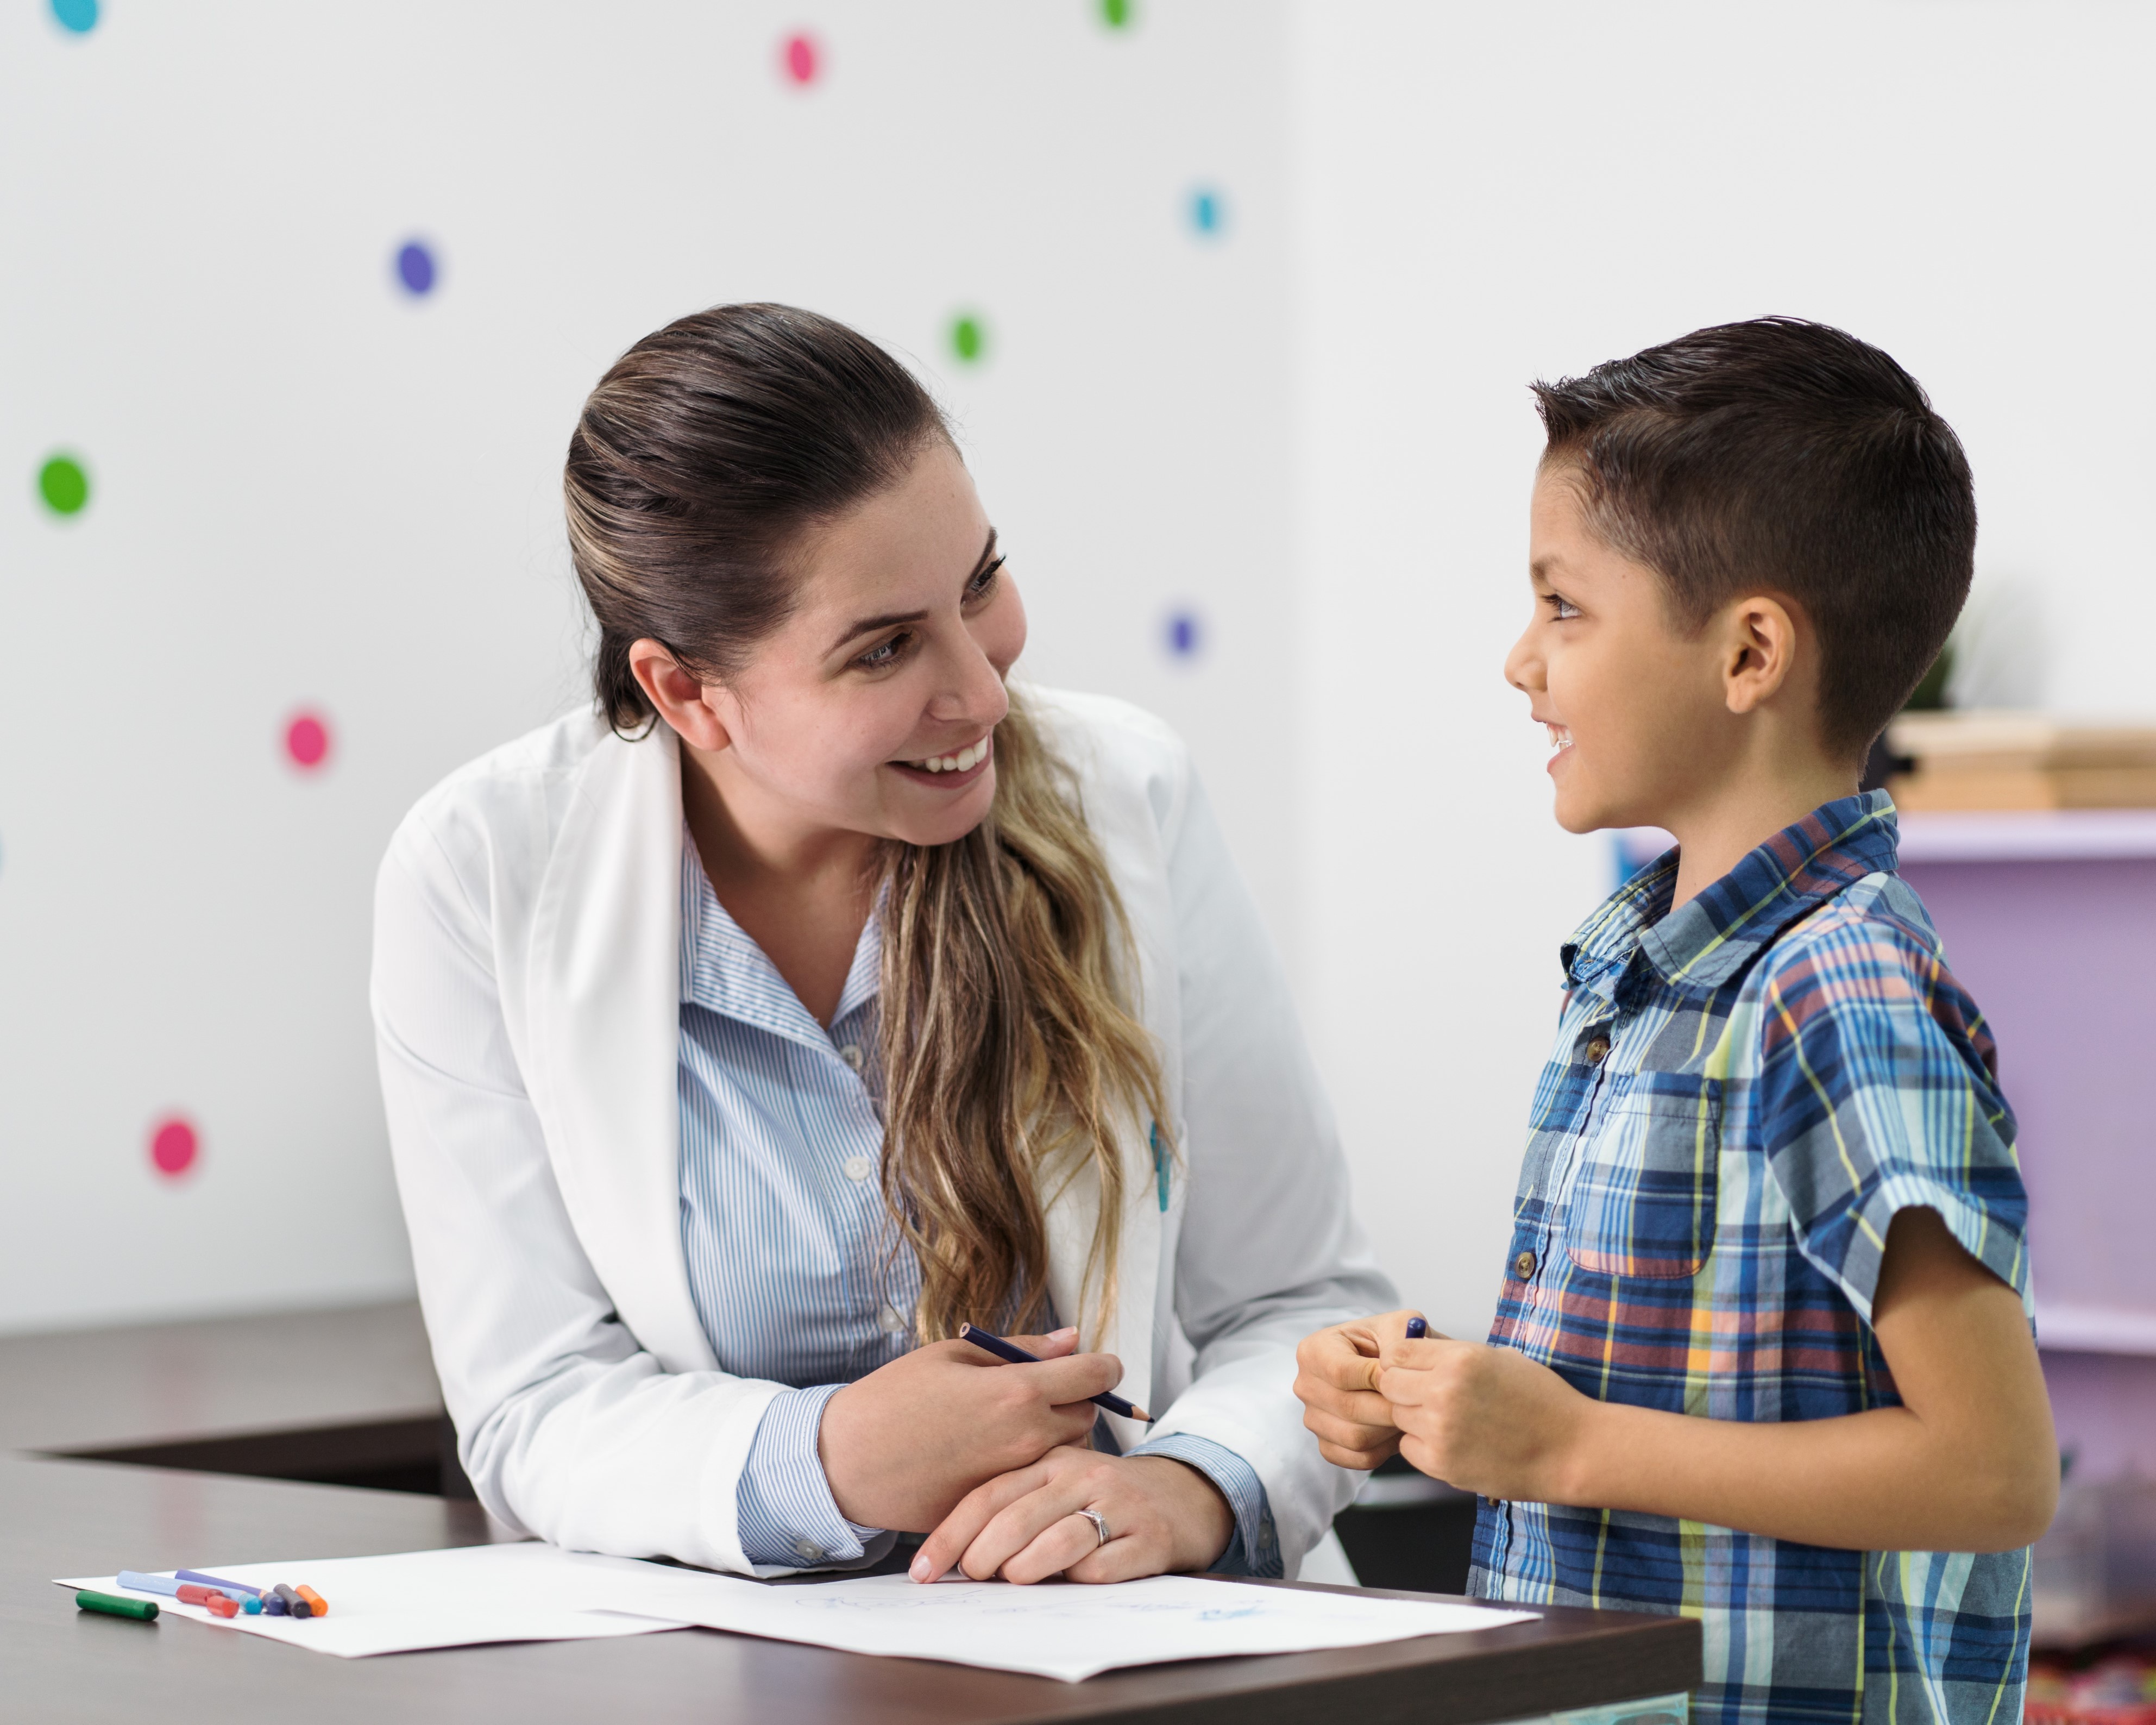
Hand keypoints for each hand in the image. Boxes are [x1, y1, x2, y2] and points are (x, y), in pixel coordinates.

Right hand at [818, 1328, 1124, 1531]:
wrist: (847, 1460)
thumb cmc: (895, 1397)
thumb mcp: (955, 1355)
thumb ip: (1023, 1349)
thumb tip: (1074, 1339)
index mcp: (1018, 1392)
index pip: (1094, 1376)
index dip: (1104, 1366)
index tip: (1102, 1365)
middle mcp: (1026, 1438)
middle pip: (1087, 1418)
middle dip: (1076, 1402)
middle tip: (1046, 1392)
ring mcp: (1015, 1478)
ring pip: (1066, 1454)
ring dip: (1057, 1436)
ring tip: (1016, 1424)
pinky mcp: (998, 1506)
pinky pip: (1033, 1483)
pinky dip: (1027, 1468)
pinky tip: (993, 1455)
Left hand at [909, 1447, 1235, 1584]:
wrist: (1182, 1498)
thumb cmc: (1103, 1497)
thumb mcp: (1058, 1484)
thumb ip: (1015, 1503)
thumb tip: (955, 1554)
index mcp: (1051, 1461)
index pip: (989, 1494)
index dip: (950, 1534)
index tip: (923, 1569)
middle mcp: (1083, 1476)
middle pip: (1017, 1517)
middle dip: (981, 1555)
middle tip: (970, 1578)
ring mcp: (1118, 1504)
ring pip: (1058, 1540)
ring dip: (1024, 1568)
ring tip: (1010, 1580)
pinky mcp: (1149, 1537)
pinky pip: (1102, 1566)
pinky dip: (1076, 1580)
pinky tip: (1067, 1584)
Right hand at [1294, 1310, 1430, 1468]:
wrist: (1393, 1369)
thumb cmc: (1394, 1343)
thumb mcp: (1399, 1325)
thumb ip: (1397, 1337)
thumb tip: (1389, 1369)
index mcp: (1313, 1350)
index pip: (1340, 1372)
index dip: (1377, 1379)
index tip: (1404, 1378)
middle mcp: (1305, 1385)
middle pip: (1348, 1408)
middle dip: (1389, 1407)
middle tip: (1416, 1402)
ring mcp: (1313, 1418)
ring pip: (1355, 1437)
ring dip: (1389, 1430)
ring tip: (1407, 1414)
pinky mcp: (1327, 1445)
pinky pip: (1356, 1459)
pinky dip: (1383, 1450)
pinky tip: (1395, 1432)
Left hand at [1377, 1337, 1595, 1502]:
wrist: (1572, 1450)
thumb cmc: (1541, 1400)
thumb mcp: (1498, 1358)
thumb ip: (1452, 1355)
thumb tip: (1414, 1352)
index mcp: (1459, 1359)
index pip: (1397, 1352)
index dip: (1402, 1361)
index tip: (1413, 1369)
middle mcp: (1443, 1392)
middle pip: (1388, 1384)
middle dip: (1402, 1388)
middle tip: (1426, 1396)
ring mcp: (1440, 1431)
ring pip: (1397, 1417)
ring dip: (1414, 1418)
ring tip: (1449, 1420)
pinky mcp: (1442, 1464)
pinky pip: (1409, 1448)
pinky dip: (1423, 1446)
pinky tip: (1454, 1442)